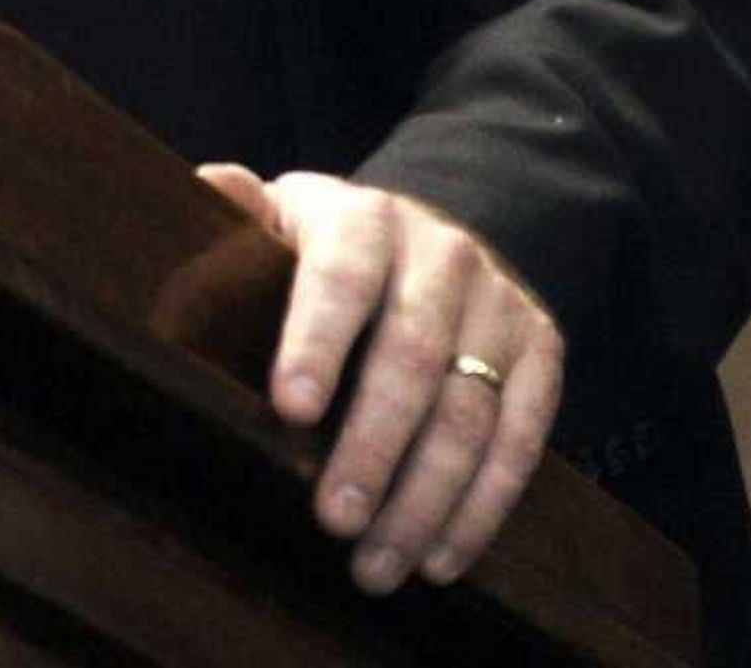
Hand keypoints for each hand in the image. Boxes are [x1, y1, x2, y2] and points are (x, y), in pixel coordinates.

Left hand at [198, 165, 562, 595]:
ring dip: (423, 499)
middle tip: (333, 520)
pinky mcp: (539, 347)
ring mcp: (497, 300)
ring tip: (376, 565)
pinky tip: (438, 557)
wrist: (420, 237)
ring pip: (468, 411)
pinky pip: (521, 437)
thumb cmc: (322, 251)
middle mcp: (441, 252)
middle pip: (412, 356)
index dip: (317, 341)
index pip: (342, 277)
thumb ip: (239, 213)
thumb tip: (212, 185)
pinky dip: (482, 506)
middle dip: (373, 446)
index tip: (290, 409)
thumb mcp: (277, 222)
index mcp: (362, 219)